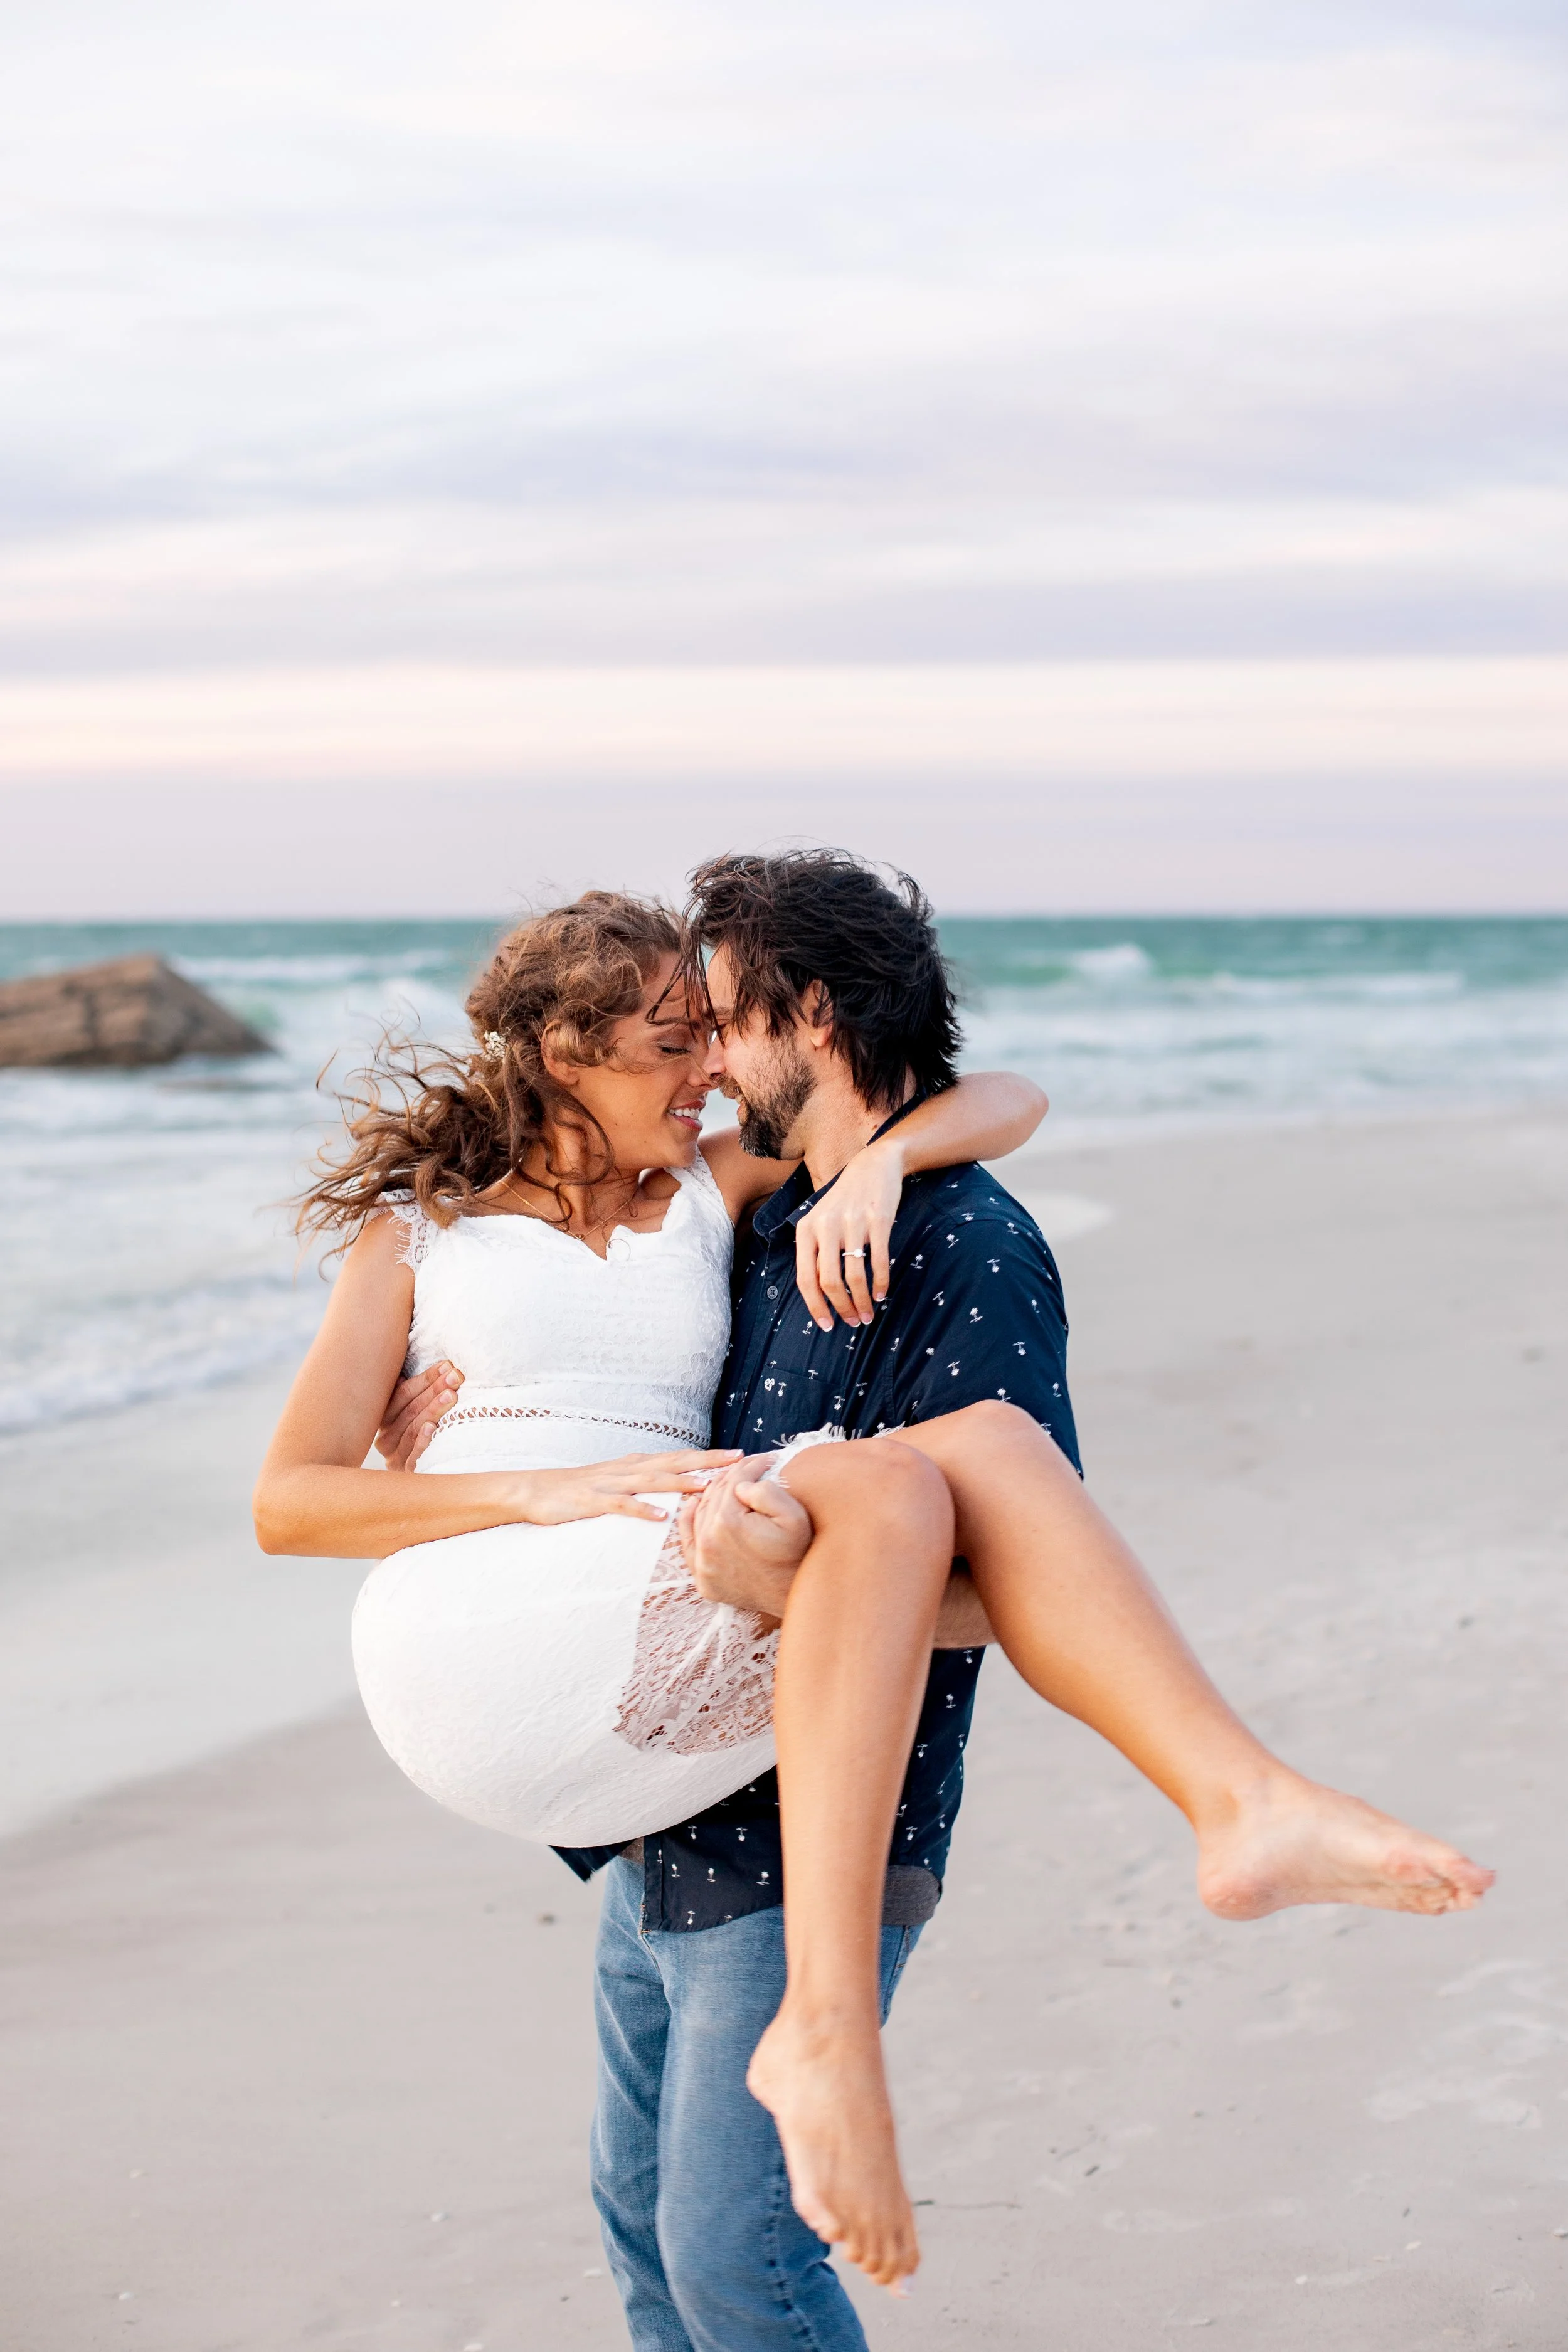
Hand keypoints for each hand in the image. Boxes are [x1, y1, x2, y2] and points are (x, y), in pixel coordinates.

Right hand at [375, 1361, 464, 1469]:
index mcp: (385, 1419)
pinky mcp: (407, 1473)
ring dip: (432, 1409)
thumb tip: (419, 1367)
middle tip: (455, 1376)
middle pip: (410, 1410)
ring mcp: (395, 1457)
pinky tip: (433, 1427)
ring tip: (451, 1395)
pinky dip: (423, 1440)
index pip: (403, 1394)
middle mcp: (385, 1438)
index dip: (426, 1379)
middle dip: (435, 1389)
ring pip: (413, 1428)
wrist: (429, 1480)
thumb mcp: (415, 1413)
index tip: (447, 1366)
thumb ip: (413, 1393)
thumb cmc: (424, 1436)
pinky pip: (414, 1455)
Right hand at [523, 1448, 744, 1526]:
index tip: (741, 1456)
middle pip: (674, 1462)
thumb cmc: (579, 1489)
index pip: (680, 1457)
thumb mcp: (617, 1481)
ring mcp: (611, 1483)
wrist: (534, 1490)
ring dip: (680, 1482)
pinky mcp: (593, 1500)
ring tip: (706, 1487)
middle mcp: (628, 1469)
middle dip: (707, 1461)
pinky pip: (621, 1505)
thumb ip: (646, 1481)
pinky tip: (660, 1516)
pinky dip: (641, 1509)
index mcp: (637, 1465)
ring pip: (652, 1480)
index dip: (710, 1456)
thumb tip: (677, 1485)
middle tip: (738, 1460)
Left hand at [679, 1457, 813, 1616]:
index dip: (751, 1466)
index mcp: (728, 1523)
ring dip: (714, 1496)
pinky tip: (696, 1504)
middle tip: (750, 1469)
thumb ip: (765, 1491)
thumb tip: (740, 1484)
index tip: (765, 1460)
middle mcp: (708, 1543)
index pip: (734, 1482)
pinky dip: (690, 1521)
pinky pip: (688, 1542)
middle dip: (734, 1478)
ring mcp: (703, 1563)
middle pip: (716, 1496)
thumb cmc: (797, 1553)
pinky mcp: (702, 1577)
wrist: (795, 1595)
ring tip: (730, 1484)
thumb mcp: (793, 1516)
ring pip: (701, 1514)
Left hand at [793, 1135, 904, 1329]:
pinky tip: (882, 1294)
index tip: (826, 1326)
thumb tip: (819, 1296)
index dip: (815, 1306)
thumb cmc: (845, 1200)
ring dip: (863, 1302)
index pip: (805, 1278)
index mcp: (806, 1229)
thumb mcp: (821, 1220)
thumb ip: (817, 1251)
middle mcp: (825, 1226)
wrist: (875, 1164)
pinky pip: (878, 1261)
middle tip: (853, 1322)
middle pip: (829, 1281)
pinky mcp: (877, 1220)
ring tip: (869, 1314)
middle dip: (842, 1308)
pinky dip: (881, 1283)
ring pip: (854, 1276)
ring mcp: (852, 1223)